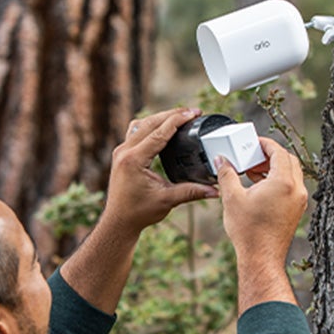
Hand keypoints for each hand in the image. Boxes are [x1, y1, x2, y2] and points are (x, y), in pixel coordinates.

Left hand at [101, 108, 218, 238]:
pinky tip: (162, 128)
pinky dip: (150, 126)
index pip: (159, 132)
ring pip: (142, 124)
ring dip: (160, 118)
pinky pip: (136, 131)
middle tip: (192, 112)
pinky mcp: (122, 154)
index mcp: (134, 160)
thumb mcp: (167, 201)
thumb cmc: (137, 213)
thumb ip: (191, 192)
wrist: (119, 221)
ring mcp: (121, 151)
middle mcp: (124, 151)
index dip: (178, 120)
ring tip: (179, 116)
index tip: (194, 112)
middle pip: (150, 122)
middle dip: (172, 114)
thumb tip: (214, 190)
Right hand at [214, 138, 307, 310]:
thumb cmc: (249, 231)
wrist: (261, 257)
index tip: (254, 143)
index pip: (279, 151)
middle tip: (252, 156)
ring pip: (292, 173)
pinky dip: (279, 181)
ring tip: (253, 172)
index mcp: (283, 182)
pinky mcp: (297, 210)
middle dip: (270, 155)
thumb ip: (226, 174)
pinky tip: (260, 188)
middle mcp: (296, 189)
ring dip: (274, 168)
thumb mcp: (232, 198)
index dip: (265, 144)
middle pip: (289, 160)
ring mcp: (299, 201)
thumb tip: (220, 160)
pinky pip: (292, 186)